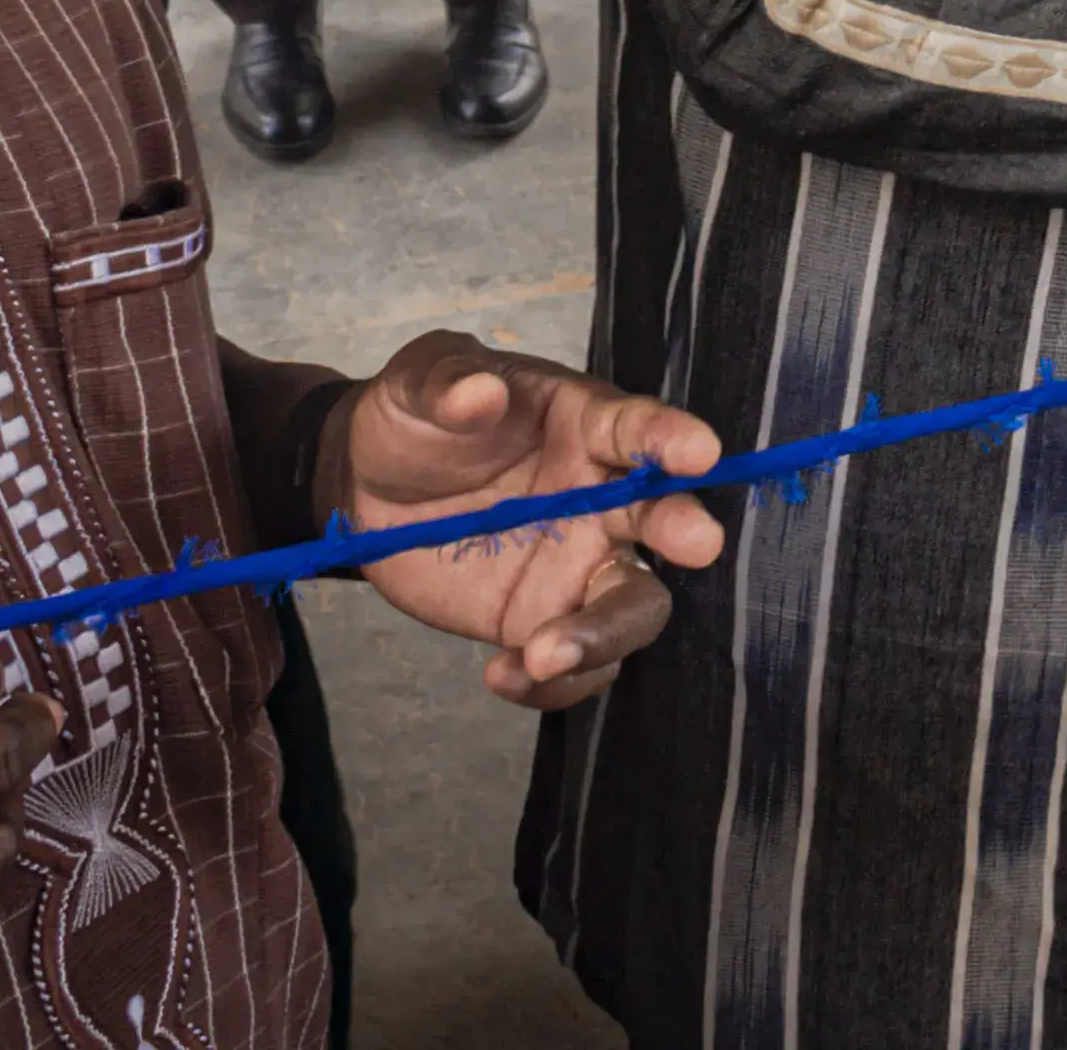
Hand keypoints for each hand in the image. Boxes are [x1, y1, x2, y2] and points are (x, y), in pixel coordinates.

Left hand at [331, 331, 726, 709]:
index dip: (671, 436)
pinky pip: (577, 665)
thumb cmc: (415, 420)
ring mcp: (580, 565)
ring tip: (543, 654)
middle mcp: (601, 497)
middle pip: (662, 518)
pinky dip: (553, 685)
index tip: (699, 452)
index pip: (638, 426)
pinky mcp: (545, 619)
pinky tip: (503, 676)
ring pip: (632, 604)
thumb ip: (447, 383)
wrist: (367, 493)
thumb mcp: (417, 382)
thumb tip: (477, 392)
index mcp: (585, 425)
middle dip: (682, 530)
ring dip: (605, 634)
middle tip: (697, 544)